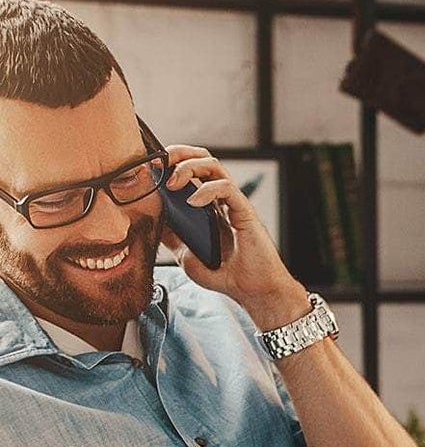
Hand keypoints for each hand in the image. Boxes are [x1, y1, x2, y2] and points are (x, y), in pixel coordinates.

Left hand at [159, 143, 311, 329]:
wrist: (252, 293)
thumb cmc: (227, 276)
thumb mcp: (186, 256)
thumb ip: (171, 238)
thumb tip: (150, 220)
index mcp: (208, 208)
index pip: (190, 172)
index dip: (169, 165)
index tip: (149, 170)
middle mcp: (221, 201)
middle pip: (202, 159)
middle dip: (178, 154)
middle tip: (159, 163)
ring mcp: (233, 204)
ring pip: (214, 165)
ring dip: (189, 166)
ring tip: (173, 182)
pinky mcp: (244, 211)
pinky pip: (226, 187)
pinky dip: (206, 190)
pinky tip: (193, 203)